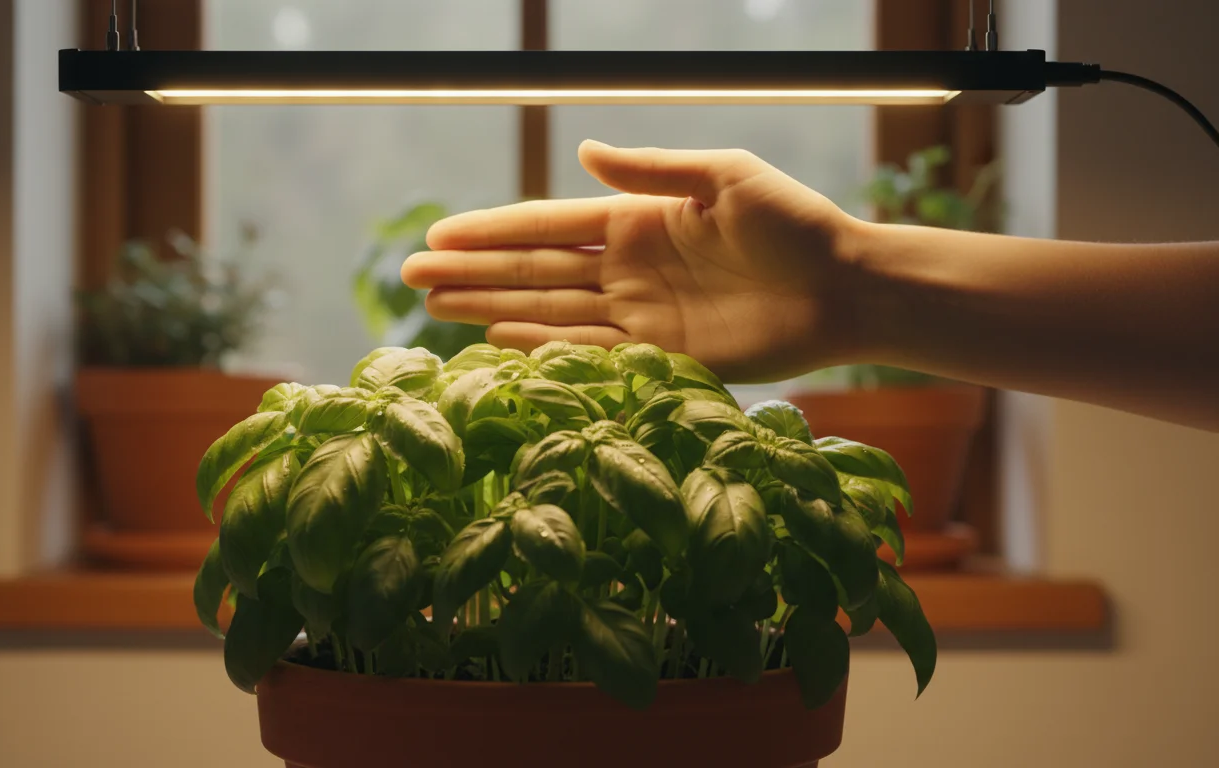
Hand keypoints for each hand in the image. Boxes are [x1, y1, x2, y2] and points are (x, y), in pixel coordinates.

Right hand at [401, 140, 862, 382]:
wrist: (845, 288)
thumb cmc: (793, 223)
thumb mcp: (724, 177)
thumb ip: (652, 170)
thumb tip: (583, 152)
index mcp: (637, 219)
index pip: (547, 225)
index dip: (492, 231)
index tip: (438, 236)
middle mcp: (628, 268)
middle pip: (534, 271)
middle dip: (473, 272)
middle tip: (411, 276)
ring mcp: (640, 315)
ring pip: (549, 311)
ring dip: (492, 309)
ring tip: (435, 309)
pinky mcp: (661, 356)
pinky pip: (588, 354)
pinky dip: (542, 349)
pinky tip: (498, 342)